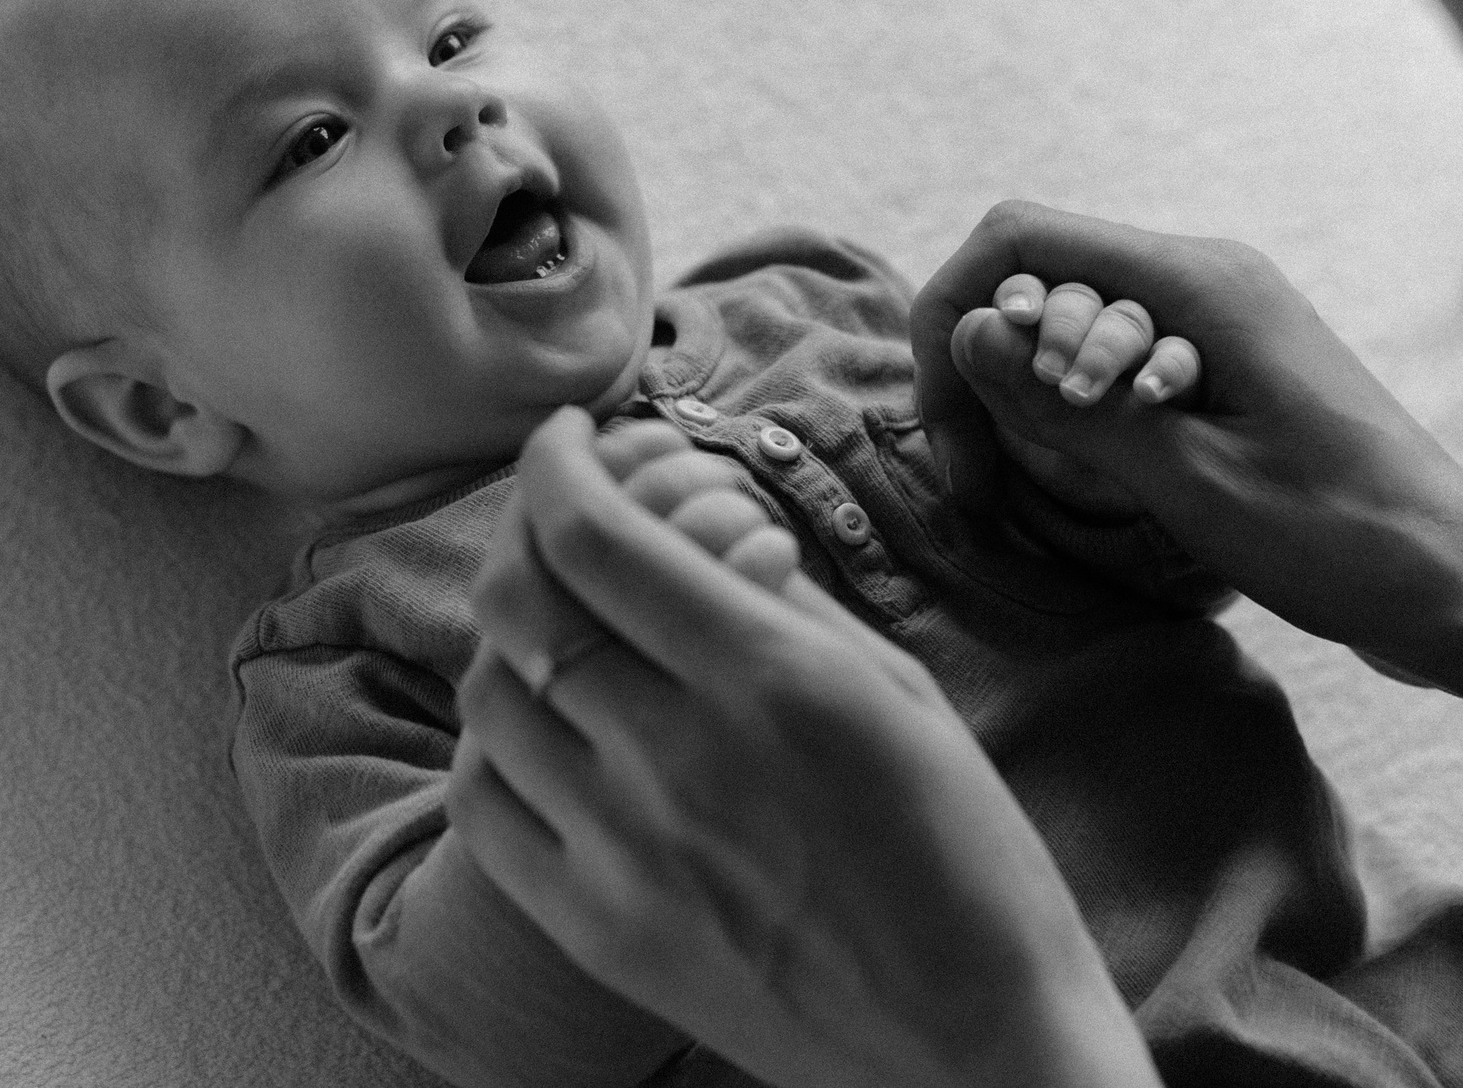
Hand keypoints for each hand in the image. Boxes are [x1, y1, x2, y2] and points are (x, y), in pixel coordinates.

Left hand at [450, 408, 1158, 1087]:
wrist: (977, 1048)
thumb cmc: (970, 860)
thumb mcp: (899, 693)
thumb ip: (785, 601)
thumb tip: (701, 524)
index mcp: (771, 679)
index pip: (598, 536)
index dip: (558, 463)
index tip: (570, 436)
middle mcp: (679, 757)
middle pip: (526, 604)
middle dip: (528, 527)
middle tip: (559, 508)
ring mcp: (625, 853)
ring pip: (490, 698)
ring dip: (511, 632)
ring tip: (560, 618)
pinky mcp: (599, 932)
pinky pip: (486, 809)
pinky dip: (496, 743)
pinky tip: (543, 725)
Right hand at [911, 201, 1462, 742]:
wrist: (1462, 587)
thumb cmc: (1340, 540)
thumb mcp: (1189, 482)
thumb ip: (1071, 406)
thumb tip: (974, 335)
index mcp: (1200, 281)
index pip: (1022, 240)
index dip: (956, 315)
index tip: (948, 424)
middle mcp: (1208, 276)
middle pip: (1041, 277)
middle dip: (986, 367)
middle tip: (979, 484)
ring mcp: (1223, 318)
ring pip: (1074, 320)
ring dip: (1032, 395)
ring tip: (1032, 489)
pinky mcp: (1231, 366)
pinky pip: (1120, 358)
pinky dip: (1080, 410)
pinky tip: (1091, 480)